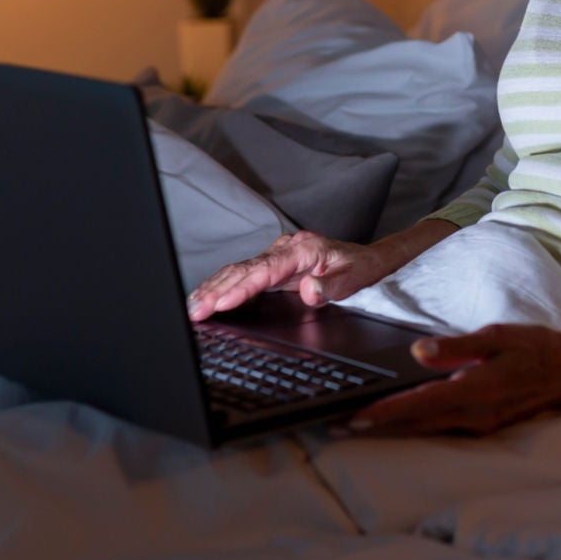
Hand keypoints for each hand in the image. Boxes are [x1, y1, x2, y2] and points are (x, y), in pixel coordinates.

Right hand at [186, 230, 386, 319]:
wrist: (367, 259)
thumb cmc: (360, 269)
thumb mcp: (352, 280)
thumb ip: (330, 288)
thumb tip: (308, 290)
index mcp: (304, 249)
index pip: (266, 270)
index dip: (242, 287)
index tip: (222, 303)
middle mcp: (286, 248)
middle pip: (245, 268)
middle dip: (217, 290)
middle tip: (196, 311)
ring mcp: (277, 255)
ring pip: (238, 269)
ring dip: (213, 288)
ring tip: (192, 307)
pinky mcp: (272, 264)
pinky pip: (242, 273)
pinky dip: (221, 285)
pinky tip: (206, 297)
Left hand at [344, 323, 560, 436]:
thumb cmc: (537, 349)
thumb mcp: (498, 336)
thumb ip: (457, 347)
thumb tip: (419, 353)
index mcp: (476, 390)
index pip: (421, 404)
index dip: (386, 412)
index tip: (355, 416)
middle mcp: (474, 415)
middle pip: (415, 424)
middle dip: (375, 426)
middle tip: (335, 428)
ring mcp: (477, 425)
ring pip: (424, 429)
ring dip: (390, 429)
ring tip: (354, 428)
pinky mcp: (480, 426)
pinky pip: (438, 429)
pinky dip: (412, 426)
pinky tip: (394, 423)